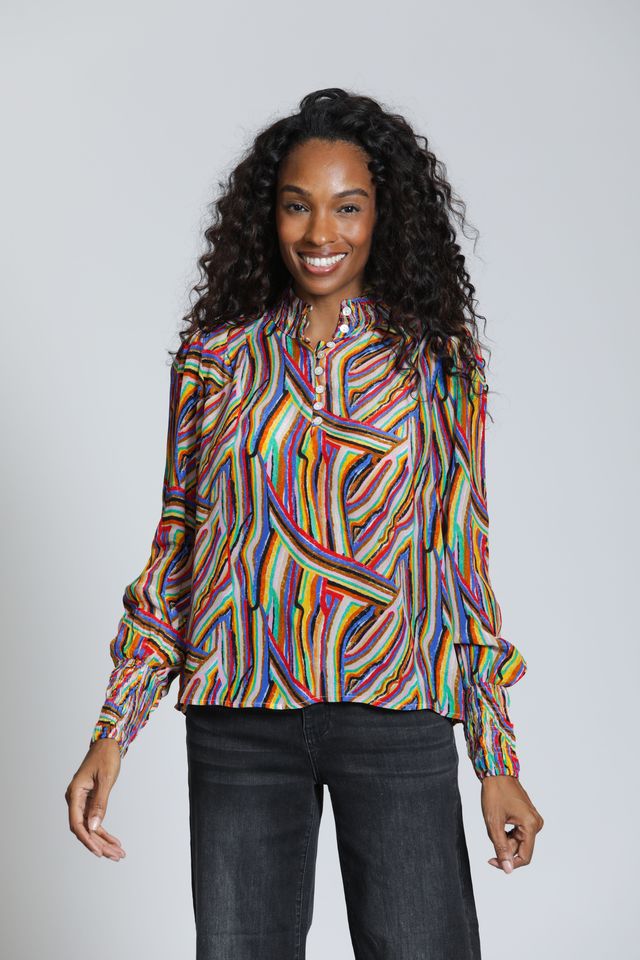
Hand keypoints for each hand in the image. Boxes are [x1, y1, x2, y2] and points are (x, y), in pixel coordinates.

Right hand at [65, 739, 125, 860]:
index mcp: (74, 793)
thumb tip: (93, 827)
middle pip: (84, 829)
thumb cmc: (106, 757)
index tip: (99, 852)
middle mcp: (75, 799)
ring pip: (90, 828)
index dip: (87, 840)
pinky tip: (114, 842)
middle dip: (99, 845)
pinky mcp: (89, 801)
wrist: (107, 744)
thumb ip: (99, 804)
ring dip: (103, 841)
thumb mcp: (105, 780)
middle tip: (116, 856)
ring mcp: (81, 801)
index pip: (76, 823)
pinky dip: (104, 832)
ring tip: (118, 854)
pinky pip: (95, 821)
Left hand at [480, 775, 542, 872]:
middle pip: (520, 848)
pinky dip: (506, 832)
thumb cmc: (495, 793)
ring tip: (494, 822)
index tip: (492, 861)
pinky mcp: (528, 817)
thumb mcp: (494, 823)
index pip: (524, 857)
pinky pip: (518, 833)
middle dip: (503, 846)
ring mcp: (533, 820)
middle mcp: (536, 824)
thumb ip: (501, 847)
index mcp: (531, 825)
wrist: (496, 773)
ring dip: (503, 838)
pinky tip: (499, 820)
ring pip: (517, 841)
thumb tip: (507, 869)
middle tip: (491, 832)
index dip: (508, 863)